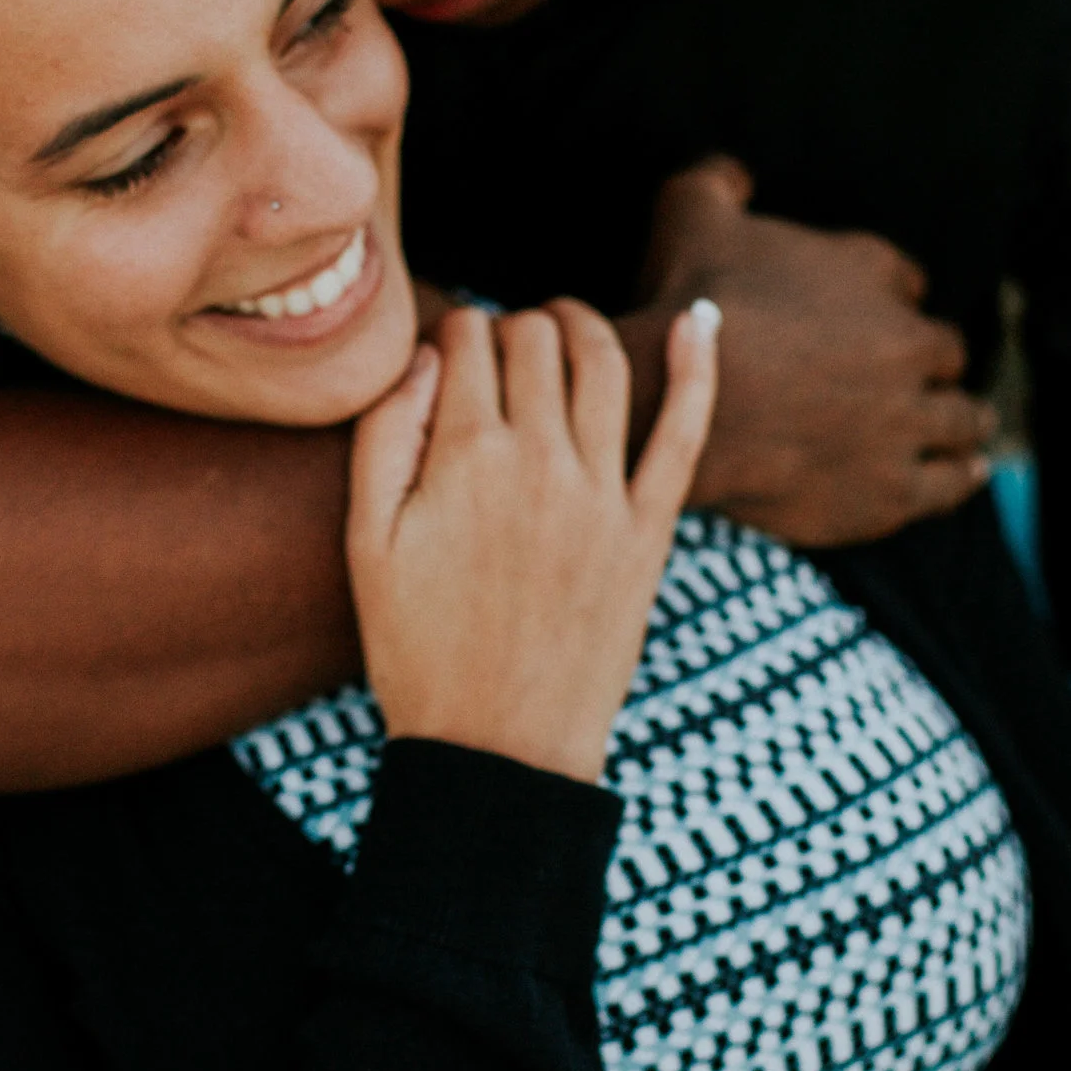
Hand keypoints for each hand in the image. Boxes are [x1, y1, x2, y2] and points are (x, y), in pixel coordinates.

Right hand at [346, 298, 719, 780]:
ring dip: (579, 326)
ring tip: (560, 326)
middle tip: (495, 353)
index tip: (447, 354)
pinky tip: (701, 321)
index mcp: (466, 457)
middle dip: (511, 327)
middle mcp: (543, 461)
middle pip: (536, 340)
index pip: (470, 339)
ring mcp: (604, 495)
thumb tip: (429, 355)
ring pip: (603, 365)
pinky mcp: (649, 531)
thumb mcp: (368, 543)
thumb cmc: (418, 649)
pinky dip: (699, 369)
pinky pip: (685, 432)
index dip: (455, 331)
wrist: (499, 750)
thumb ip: (386, 434)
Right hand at [635, 156, 994, 546]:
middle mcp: (905, 341)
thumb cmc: (688, 303)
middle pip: (945, 351)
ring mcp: (906, 418)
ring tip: (966, 426)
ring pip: (964, 418)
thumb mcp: (691, 211)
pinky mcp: (895, 488)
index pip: (907, 282)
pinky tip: (966, 470)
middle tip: (923, 377)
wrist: (677, 400)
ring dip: (963, 418)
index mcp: (869, 270)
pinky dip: (959, 474)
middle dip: (935, 361)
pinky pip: (950, 483)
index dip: (894, 299)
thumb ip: (719, 179)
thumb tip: (735, 173)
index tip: (881, 316)